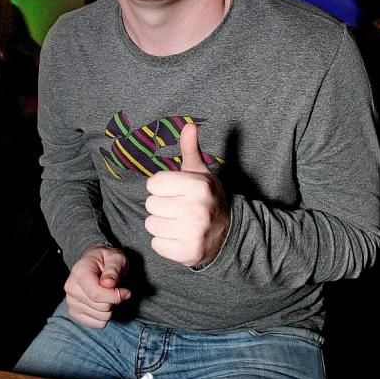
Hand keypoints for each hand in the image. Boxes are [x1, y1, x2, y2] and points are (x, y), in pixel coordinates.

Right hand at [64, 245, 130, 327]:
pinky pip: (97, 324)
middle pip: (100, 307)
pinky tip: (104, 303)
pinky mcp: (74, 312)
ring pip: (101, 317)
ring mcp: (71, 301)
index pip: (96, 294)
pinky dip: (105, 316)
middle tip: (117, 289)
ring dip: (111, 308)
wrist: (96, 263)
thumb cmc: (107, 260)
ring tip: (109, 295)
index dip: (115, 296)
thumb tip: (108, 284)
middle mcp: (71, 288)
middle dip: (115, 301)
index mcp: (79, 272)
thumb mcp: (116, 258)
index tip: (127, 292)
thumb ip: (113, 270)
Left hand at [145, 123, 229, 265]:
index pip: (153, 184)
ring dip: (161, 224)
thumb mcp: (201, 173)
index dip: (161, 187)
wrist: (228, 234)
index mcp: (198, 186)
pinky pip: (156, 244)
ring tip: (177, 223)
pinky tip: (179, 237)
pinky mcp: (188, 253)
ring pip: (151, 225)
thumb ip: (191, 150)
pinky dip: (164, 243)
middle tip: (177, 208)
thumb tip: (189, 125)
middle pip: (150, 204)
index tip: (175, 192)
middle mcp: (197, 209)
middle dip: (160, 206)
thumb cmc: (207, 198)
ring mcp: (193, 233)